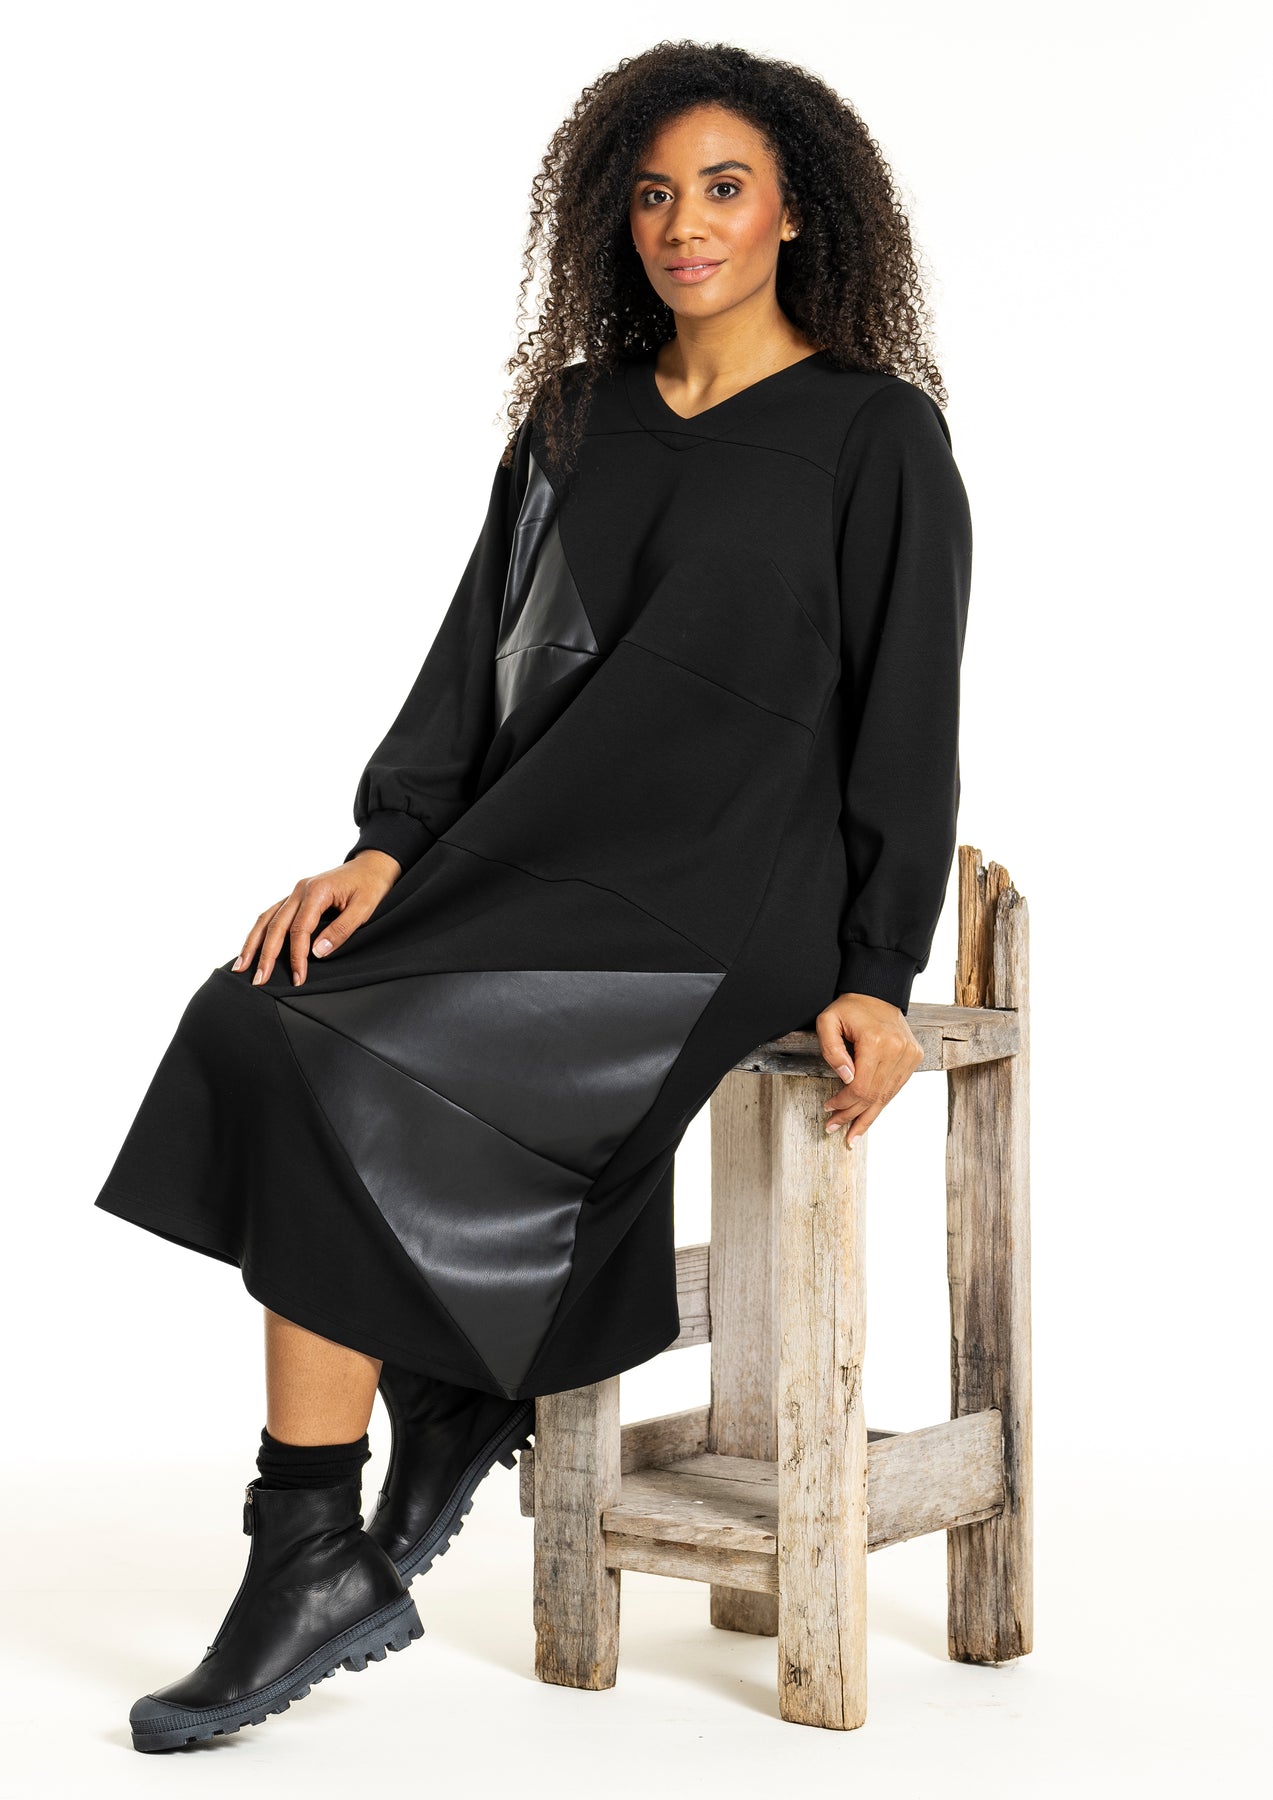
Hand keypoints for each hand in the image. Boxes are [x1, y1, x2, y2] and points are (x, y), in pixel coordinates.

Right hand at [231, 849, 402, 987]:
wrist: (372, 866)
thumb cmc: (370, 886)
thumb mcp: (364, 909)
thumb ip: (341, 930)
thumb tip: (317, 952)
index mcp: (316, 891)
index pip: (299, 930)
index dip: (297, 957)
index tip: (298, 979)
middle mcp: (300, 890)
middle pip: (275, 925)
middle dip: (265, 955)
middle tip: (258, 980)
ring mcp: (295, 892)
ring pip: (266, 918)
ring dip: (253, 943)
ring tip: (240, 966)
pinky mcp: (295, 897)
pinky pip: (272, 914)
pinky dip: (260, 931)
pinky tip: (252, 946)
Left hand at [815, 992, 923, 1148]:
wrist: (878, 992)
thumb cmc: (849, 1008)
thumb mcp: (827, 1022)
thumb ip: (832, 1051)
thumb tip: (846, 1080)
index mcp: (877, 1042)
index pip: (861, 1086)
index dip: (843, 1103)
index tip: (828, 1109)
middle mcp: (898, 1050)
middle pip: (874, 1096)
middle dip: (853, 1116)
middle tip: (835, 1131)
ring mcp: (910, 1054)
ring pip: (887, 1096)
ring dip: (868, 1117)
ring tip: (853, 1134)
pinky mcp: (914, 1057)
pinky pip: (895, 1088)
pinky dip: (881, 1103)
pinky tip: (868, 1115)